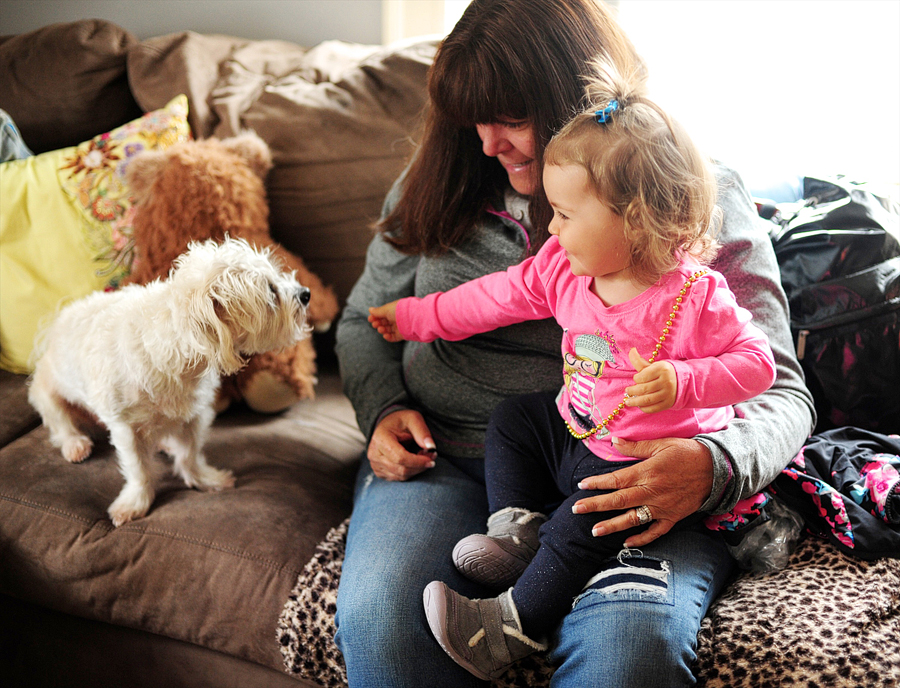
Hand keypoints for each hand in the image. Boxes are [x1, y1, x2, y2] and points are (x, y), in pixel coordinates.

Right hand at [367, 409, 436, 480]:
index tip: (432, 460)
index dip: (418, 462)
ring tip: (424, 457)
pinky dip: (410, 472)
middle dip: (420, 466)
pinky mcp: (379, 472)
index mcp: (380, 439)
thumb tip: (431, 447)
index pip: (400, 457)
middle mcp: (374, 454)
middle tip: (431, 456)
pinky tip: (415, 462)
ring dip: (417, 470)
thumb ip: (422, 432)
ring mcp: (375, 464)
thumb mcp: (413, 418)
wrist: (388, 426)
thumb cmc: (400, 421)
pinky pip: (398, 478)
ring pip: (401, 476)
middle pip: (401, 469)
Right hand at [368, 301, 402, 341]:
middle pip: (384, 322)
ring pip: (388, 330)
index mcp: (393, 310)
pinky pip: (393, 337)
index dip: (375, 317)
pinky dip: (388, 337)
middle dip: (378, 323)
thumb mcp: (386, 309)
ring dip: (382, 330)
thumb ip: (377, 311)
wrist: (412, 318)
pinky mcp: (402, 334)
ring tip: (380, 329)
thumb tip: (370, 310)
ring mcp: (399, 327)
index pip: (382, 314)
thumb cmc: (399, 311)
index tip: (370, 319)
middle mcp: (396, 318)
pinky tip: (385, 335)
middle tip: (375, 324)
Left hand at [571, 436, 712, 546]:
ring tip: (594, 531)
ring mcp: (662, 507)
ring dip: (612, 526)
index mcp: (647, 472)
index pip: (616, 480)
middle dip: (596, 505)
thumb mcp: (661, 444)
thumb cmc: (687, 453)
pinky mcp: (673, 517)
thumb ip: (635, 447)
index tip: (581, 486)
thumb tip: (613, 442)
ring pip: (633, 519)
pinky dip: (641, 538)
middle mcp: (652, 492)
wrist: (716, 469)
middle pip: (618, 501)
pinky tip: (626, 542)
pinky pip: (655, 531)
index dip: (597, 483)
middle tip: (577, 509)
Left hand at [624, 347, 676, 412]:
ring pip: (648, 400)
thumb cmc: (662, 373)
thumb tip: (631, 350)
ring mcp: (668, 393)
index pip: (643, 376)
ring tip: (628, 401)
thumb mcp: (653, 365)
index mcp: (662, 369)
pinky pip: (654, 408)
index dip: (636, 378)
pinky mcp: (668, 403)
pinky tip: (639, 405)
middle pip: (644, 389)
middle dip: (632, 391)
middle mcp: (666, 381)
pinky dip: (644, 408)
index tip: (635, 379)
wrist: (681, 381)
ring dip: (635, 402)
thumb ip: (640, 361)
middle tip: (627, 391)